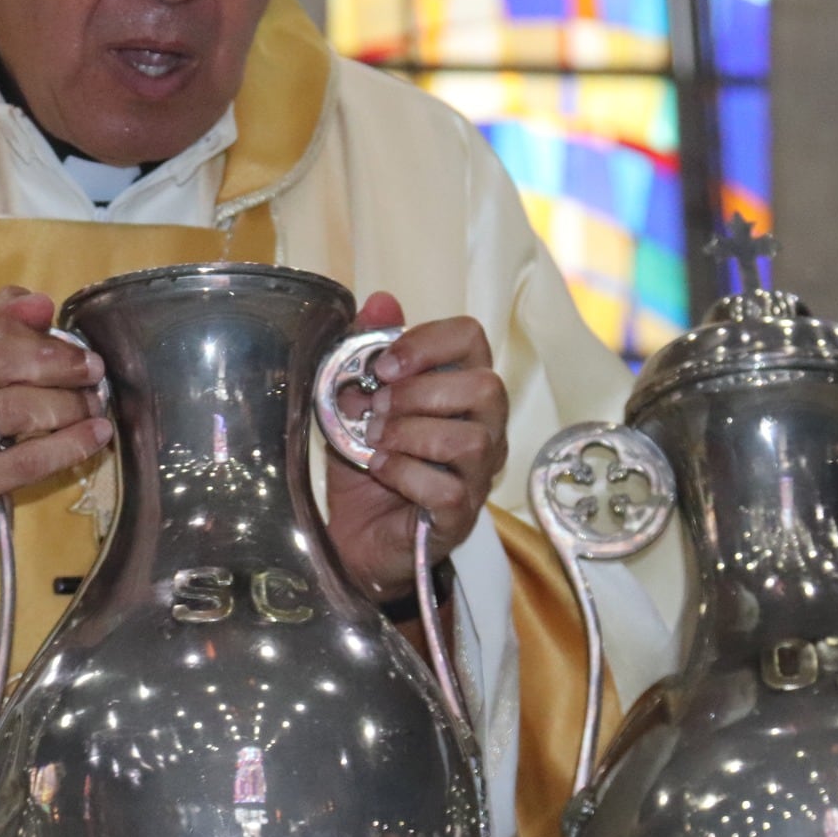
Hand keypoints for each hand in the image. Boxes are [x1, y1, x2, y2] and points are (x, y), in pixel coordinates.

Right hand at [0, 285, 110, 617]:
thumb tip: (40, 302)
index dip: (39, 334)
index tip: (76, 348)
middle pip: (2, 360)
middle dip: (59, 363)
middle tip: (93, 372)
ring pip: (18, 407)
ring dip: (68, 404)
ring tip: (92, 406)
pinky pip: (29, 457)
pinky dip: (71, 444)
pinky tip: (95, 436)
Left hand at [324, 292, 508, 602]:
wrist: (353, 536)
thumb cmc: (367, 462)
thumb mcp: (354, 401)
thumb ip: (365, 352)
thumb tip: (381, 300)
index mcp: (460, 389)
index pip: (472, 339)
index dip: (427, 343)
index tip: (381, 364)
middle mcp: (484, 427)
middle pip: (485, 387)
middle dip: (419, 392)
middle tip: (376, 410)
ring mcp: (478, 475)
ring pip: (470, 439)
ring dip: (410, 434)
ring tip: (375, 442)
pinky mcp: (461, 516)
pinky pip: (449, 488)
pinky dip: (404, 473)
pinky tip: (379, 470)